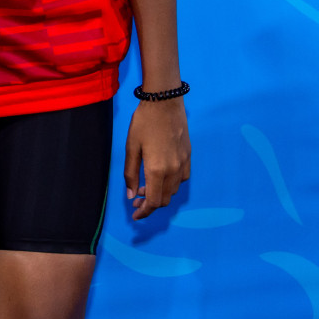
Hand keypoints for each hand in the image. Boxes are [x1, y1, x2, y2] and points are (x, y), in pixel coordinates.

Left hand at [123, 98, 190, 219]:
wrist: (165, 102)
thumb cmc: (143, 122)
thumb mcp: (131, 147)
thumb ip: (130, 173)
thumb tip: (131, 195)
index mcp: (157, 170)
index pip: (153, 201)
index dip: (144, 212)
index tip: (135, 215)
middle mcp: (173, 170)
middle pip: (164, 199)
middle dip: (149, 204)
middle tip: (135, 200)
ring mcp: (183, 164)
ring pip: (173, 191)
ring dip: (159, 194)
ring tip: (144, 187)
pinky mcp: (188, 156)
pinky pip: (181, 179)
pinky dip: (170, 184)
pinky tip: (160, 177)